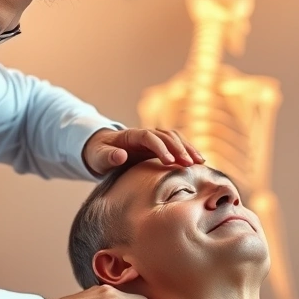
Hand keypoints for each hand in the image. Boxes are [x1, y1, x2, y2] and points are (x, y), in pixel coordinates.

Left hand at [82, 128, 204, 175]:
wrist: (102, 150)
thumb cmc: (99, 154)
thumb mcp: (98, 157)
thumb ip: (108, 157)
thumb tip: (121, 156)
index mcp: (131, 135)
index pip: (149, 137)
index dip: (160, 147)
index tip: (170, 161)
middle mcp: (145, 134)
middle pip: (166, 135)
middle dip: (179, 148)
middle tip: (190, 164)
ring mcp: (153, 139)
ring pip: (175, 138)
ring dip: (187, 148)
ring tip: (199, 163)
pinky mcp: (159, 146)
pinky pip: (177, 145)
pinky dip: (188, 151)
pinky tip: (199, 162)